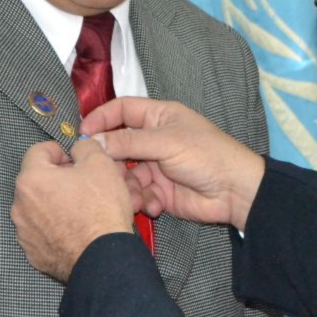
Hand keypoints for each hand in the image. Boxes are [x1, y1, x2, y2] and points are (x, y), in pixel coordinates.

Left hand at [12, 139, 134, 281]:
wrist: (103, 257)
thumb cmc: (100, 208)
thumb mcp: (100, 164)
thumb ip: (85, 147)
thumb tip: (78, 148)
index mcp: (31, 179)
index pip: (38, 151)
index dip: (59, 150)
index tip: (75, 159)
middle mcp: (20, 205)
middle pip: (37, 181)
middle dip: (58, 179)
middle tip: (83, 184)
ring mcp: (24, 232)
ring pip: (39, 208)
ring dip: (56, 203)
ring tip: (81, 209)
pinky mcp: (33, 253)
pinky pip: (42, 232)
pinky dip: (55, 227)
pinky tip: (76, 230)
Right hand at [80, 98, 264, 231]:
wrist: (235, 192)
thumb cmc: (206, 155)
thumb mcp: (166, 142)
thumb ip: (128, 142)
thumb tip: (92, 141)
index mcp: (159, 117)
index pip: (122, 110)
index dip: (101, 118)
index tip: (81, 133)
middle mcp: (154, 139)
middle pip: (118, 146)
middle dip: (111, 163)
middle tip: (104, 175)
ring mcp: (156, 166)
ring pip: (125, 175)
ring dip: (127, 188)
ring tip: (138, 197)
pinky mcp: (160, 191)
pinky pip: (139, 194)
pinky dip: (143, 202)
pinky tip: (154, 206)